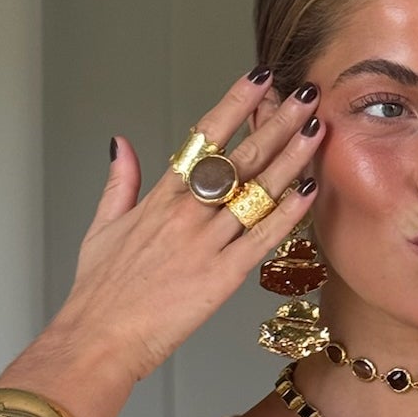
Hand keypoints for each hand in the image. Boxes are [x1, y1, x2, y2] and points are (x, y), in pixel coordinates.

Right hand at [52, 69, 324, 382]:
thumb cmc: (100, 292)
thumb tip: (121, 144)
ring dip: (293, 156)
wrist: (99, 339)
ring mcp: (207, 242)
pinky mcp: (222, 276)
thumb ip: (119, 182)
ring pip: (259, 190)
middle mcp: (187, 212)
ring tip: (318, 128)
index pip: (205, 135)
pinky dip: (289, 213)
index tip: (260, 77)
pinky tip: (310, 189)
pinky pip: (264, 237)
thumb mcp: (102, 227)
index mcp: (161, 196)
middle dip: (278, 120)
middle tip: (306, 94)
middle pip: (242, 155)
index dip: (235, 102)